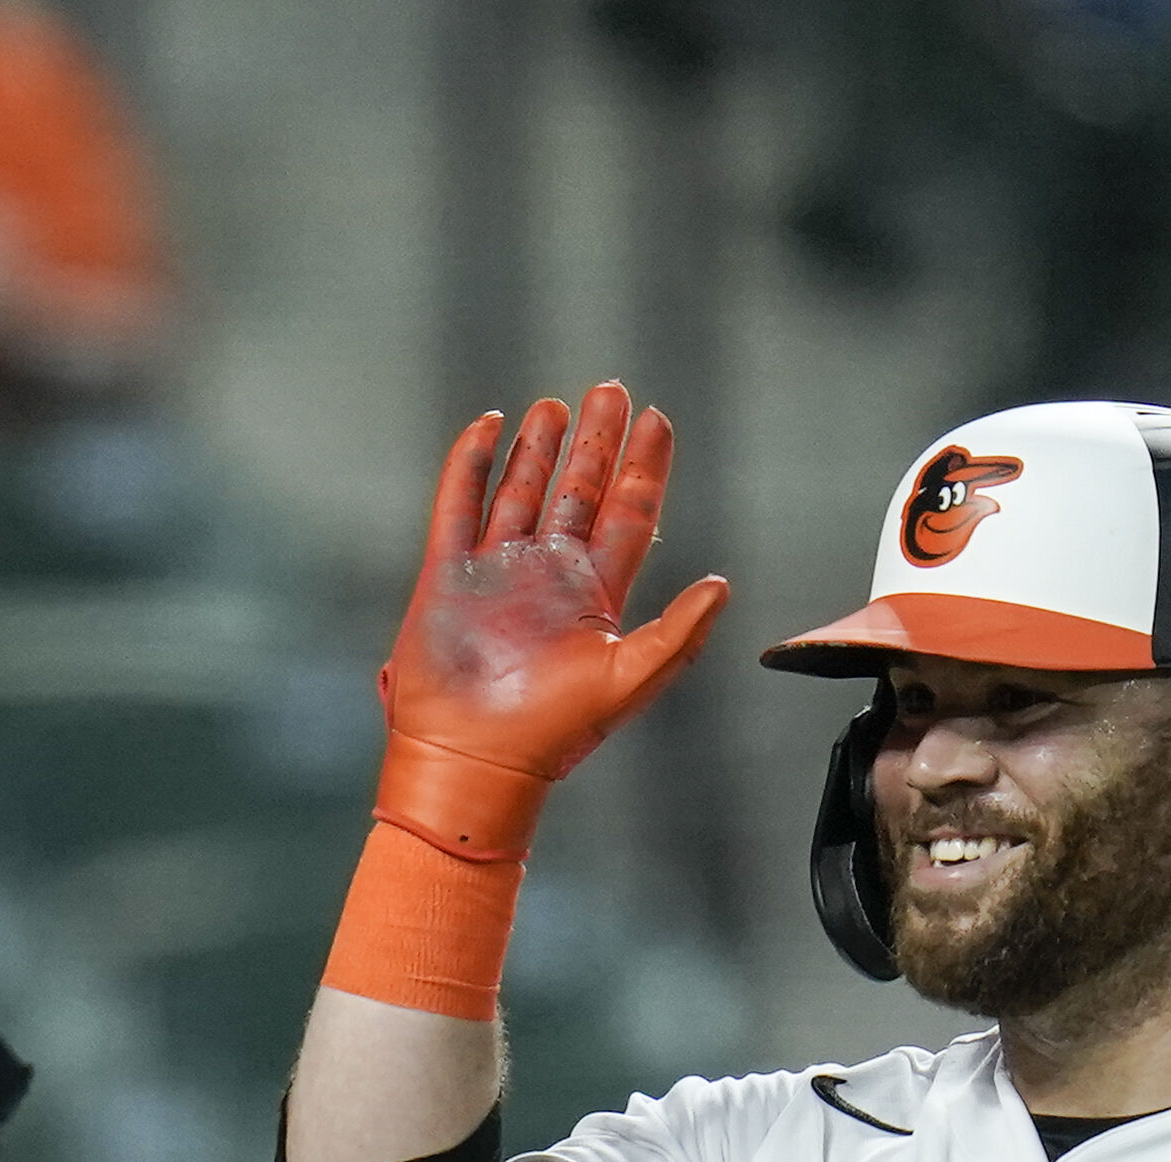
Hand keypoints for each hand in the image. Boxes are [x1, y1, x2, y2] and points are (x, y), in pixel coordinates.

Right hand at [373, 380, 729, 860]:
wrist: (474, 762)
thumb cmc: (553, 734)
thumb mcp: (629, 680)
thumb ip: (679, 632)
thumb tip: (722, 583)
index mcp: (596, 595)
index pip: (630, 513)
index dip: (645, 466)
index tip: (658, 419)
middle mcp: (549, 576)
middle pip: (579, 490)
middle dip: (596, 442)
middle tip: (609, 390)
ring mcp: (497, 572)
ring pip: (522, 491)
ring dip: (539, 448)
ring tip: (555, 405)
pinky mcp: (447, 575)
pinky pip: (458, 505)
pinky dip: (470, 465)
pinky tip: (489, 428)